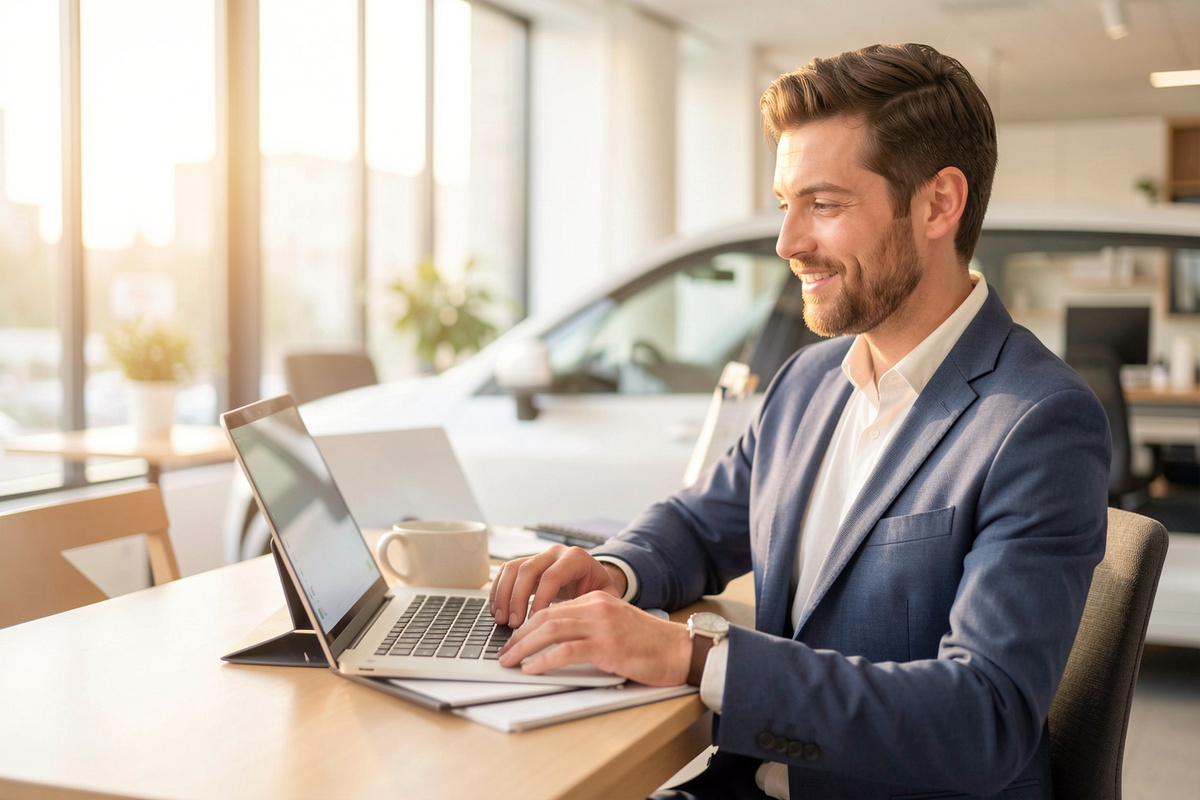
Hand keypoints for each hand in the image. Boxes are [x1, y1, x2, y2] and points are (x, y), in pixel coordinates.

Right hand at [489, 544, 625, 626]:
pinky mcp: (527, 564)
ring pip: (513, 568)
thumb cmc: (600, 590)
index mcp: (576, 558)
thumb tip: (574, 621)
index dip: (540, 599)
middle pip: (528, 569)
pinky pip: (506, 571)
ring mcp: (539, 556)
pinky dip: (498, 590)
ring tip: (501, 619)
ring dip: (503, 595)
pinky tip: (497, 610)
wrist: (594, 577)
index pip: (552, 576)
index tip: (534, 620)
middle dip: (517, 598)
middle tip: (513, 624)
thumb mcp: (606, 596)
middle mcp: (555, 553)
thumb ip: (594, 605)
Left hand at [497, 591, 691, 686]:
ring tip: (510, 661)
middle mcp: (596, 607)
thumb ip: (589, 626)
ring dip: (524, 647)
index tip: (513, 640)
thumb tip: (555, 643)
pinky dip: (545, 659)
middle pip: (545, 616)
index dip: (528, 625)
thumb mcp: (615, 625)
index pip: (552, 608)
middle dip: (519, 636)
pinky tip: (532, 668)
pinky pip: (567, 650)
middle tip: (504, 652)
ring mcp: (602, 625)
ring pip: (551, 630)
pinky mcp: (608, 645)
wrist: (679, 650)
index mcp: (596, 600)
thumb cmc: (649, 644)